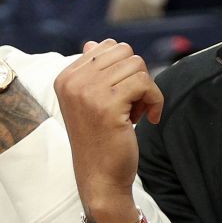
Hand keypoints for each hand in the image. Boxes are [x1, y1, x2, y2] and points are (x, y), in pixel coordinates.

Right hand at [53, 39, 162, 222]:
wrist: (100, 179)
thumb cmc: (99, 141)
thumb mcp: (90, 102)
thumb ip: (93, 72)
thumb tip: (96, 43)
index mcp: (66, 78)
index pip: (107, 47)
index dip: (124, 70)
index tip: (123, 96)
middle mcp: (73, 81)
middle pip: (125, 52)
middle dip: (136, 76)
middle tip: (134, 105)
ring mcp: (89, 92)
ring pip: (137, 66)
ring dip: (146, 90)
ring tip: (137, 114)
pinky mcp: (109, 105)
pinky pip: (145, 83)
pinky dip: (155, 100)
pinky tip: (149, 119)